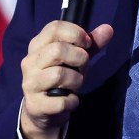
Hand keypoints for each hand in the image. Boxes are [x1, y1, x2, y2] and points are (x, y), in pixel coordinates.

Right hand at [19, 20, 113, 138]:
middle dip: (79, 59)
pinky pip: (62, 101)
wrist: (44, 111)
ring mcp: (30, 83)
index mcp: (37, 46)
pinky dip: (73, 101)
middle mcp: (29, 62)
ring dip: (77, 81)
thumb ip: (92, 44)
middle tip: (81, 68)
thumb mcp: (76, 59)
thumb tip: (109, 28)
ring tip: (75, 85)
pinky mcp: (35, 105)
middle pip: (58, 50)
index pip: (54, 28)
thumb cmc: (62, 78)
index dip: (76, 33)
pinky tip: (71, 101)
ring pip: (59, 74)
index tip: (86, 44)